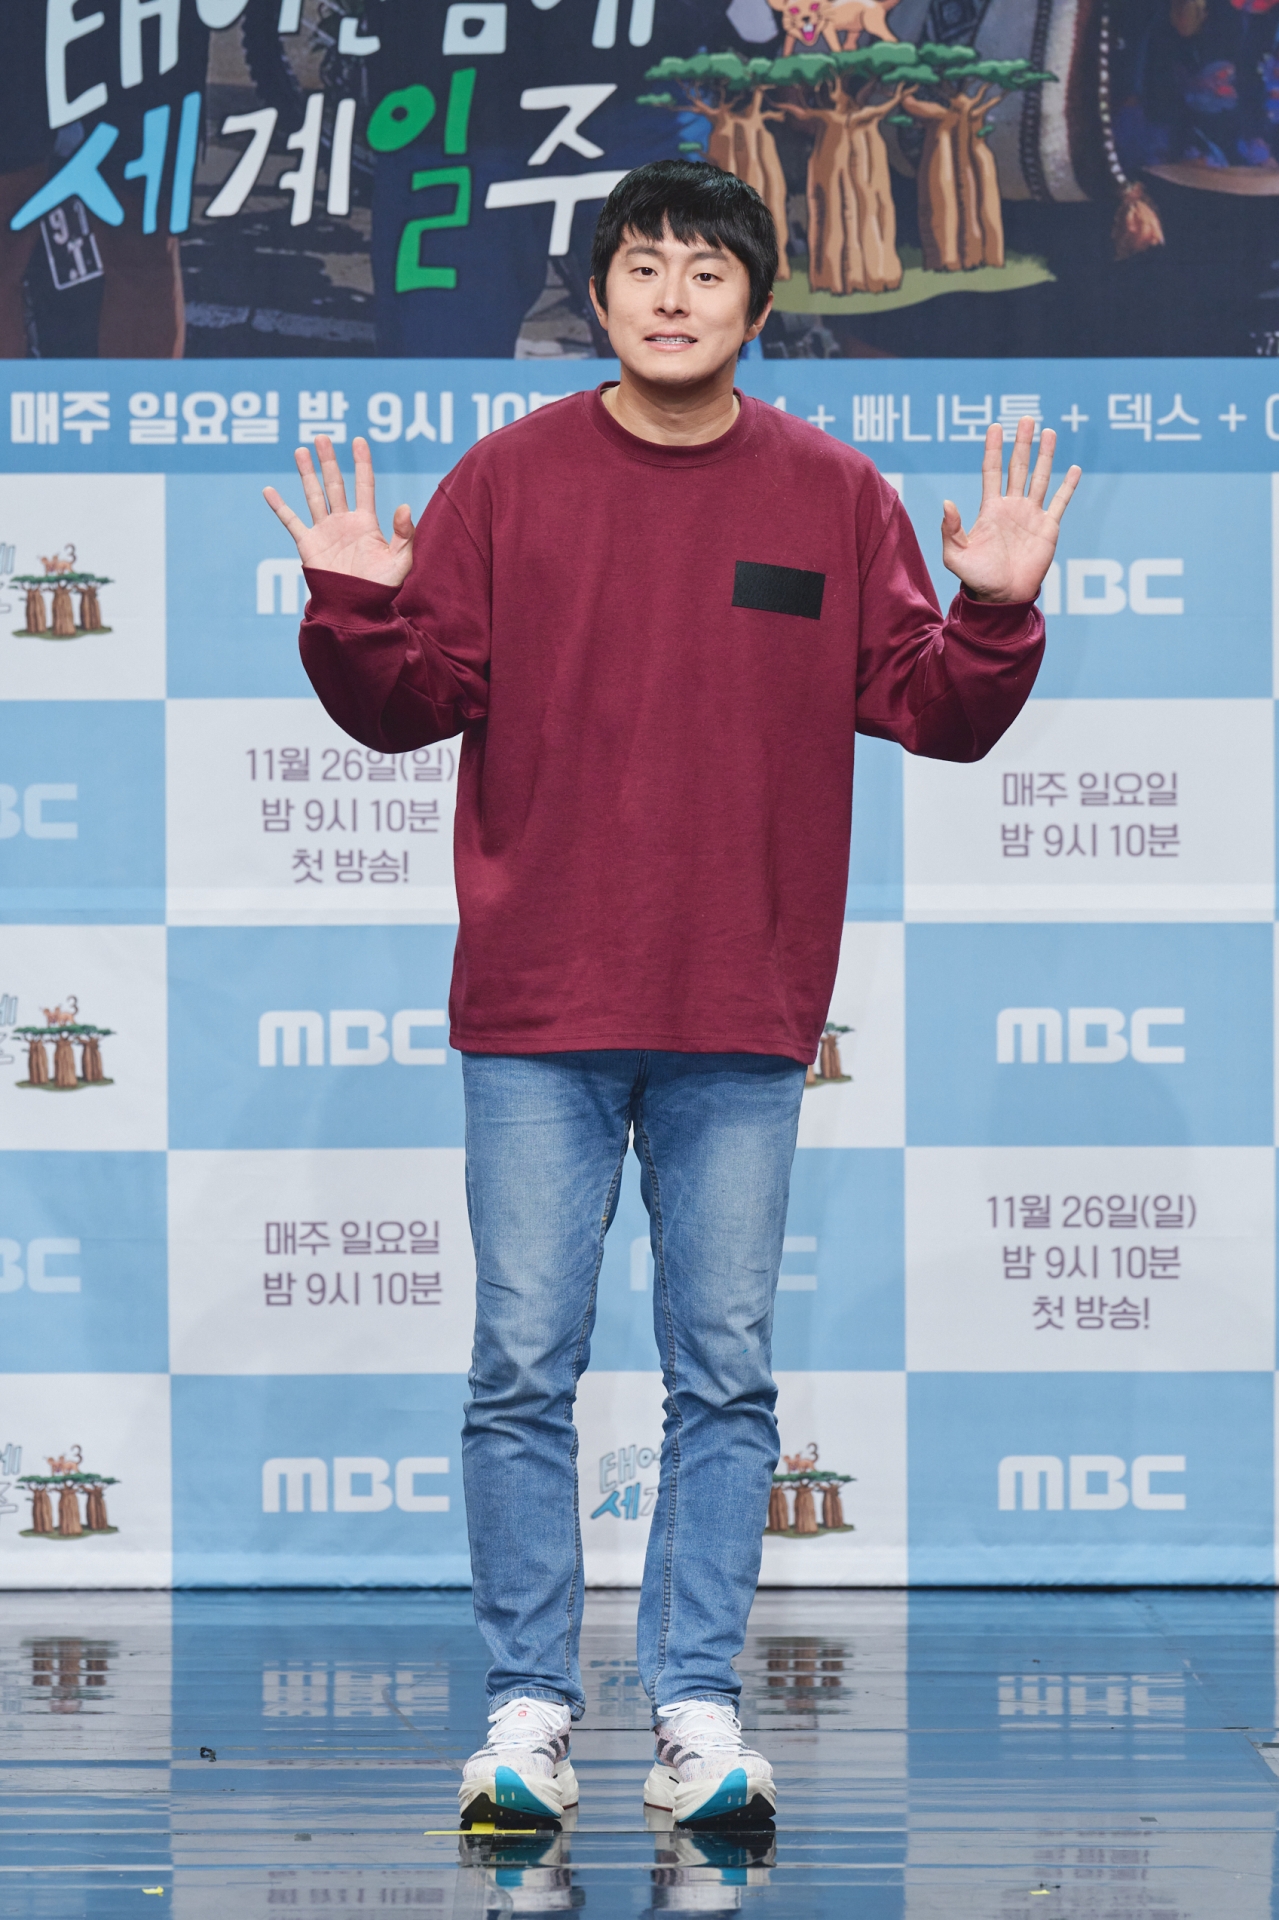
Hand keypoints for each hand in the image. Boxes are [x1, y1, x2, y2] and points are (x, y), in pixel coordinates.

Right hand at [263, 435, 414, 588]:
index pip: (364, 485)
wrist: (356, 610)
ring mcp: (324, 531)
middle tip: (322, 437)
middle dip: (328, 461)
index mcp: (366, 522)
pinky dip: (280, 507)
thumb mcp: (400, 561)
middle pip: (335, 484)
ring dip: (306, 473)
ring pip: (313, 495)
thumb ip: (404, 534)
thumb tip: (404, 506)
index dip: (362, 463)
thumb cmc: (381, 589)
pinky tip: (269, 491)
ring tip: (300, 450)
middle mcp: (344, 522)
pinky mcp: (308, 545)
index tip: (359, 441)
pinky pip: (291, 522)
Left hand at [942, 418, 1079, 604]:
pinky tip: (1074, 469)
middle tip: (1026, 419)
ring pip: (1040, 478)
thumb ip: (950, 530)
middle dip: (1021, 443)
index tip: (995, 426)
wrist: (1002, 599)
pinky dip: (1068, 486)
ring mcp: (1031, 516)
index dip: (993, 449)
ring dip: (1045, 456)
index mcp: (990, 510)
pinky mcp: (1048, 528)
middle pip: (1018, 467)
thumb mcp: (956, 555)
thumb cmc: (977, 579)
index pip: (992, 471)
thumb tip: (946, 503)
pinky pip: (1060, 503)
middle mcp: (1012, 507)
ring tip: (1049, 432)